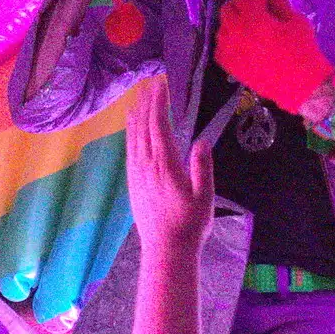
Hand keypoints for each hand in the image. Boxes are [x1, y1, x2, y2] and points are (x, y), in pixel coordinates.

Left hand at [126, 75, 213, 257]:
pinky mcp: (133, 182)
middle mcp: (147, 166)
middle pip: (143, 127)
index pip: (159, 126)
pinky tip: (132, 127)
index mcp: (165, 166)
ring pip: (133, 137)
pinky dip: (130, 133)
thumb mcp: (205, 196)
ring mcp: (137, 174)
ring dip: (136, 115)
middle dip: (146, 104)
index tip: (160, 86)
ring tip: (139, 98)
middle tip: (150, 84)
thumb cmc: (190, 224)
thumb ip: (202, 167)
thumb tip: (201, 141)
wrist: (166, 249)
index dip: (158, 104)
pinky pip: (129, 150)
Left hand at [214, 0, 334, 113]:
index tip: (255, 0)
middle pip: (226, 11)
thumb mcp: (296, 21)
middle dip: (236, 8)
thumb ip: (280, 4)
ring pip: (220, 30)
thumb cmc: (302, 50)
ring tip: (244, 30)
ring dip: (230, 26)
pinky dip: (225, 45)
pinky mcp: (231, 67)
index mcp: (253, 18)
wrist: (301, 84)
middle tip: (249, 13)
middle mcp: (237, 32)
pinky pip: (219, 51)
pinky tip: (238, 46)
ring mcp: (231, 51)